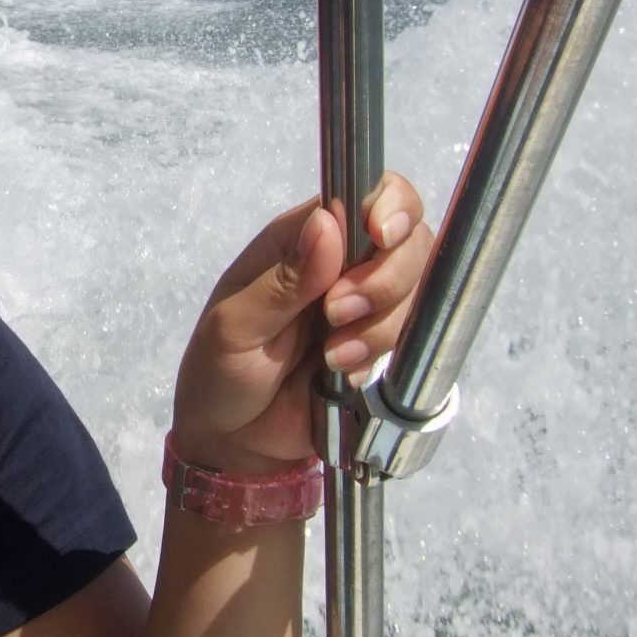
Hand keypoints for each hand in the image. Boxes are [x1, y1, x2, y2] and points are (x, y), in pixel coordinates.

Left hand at [171, 172, 431, 470]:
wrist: (234, 442)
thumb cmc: (219, 372)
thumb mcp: (235, 326)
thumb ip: (283, 281)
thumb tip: (327, 222)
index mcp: (302, 241)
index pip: (368, 194)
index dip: (390, 206)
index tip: (381, 236)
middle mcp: (343, 265)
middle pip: (409, 240)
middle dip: (385, 279)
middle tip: (336, 315)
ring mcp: (368, 307)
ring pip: (416, 292)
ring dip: (381, 325)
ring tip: (331, 358)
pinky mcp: (381, 349)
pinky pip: (411, 341)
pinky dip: (383, 356)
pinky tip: (345, 375)